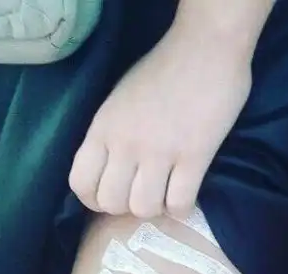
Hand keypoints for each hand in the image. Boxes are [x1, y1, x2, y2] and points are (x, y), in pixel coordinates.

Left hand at [69, 22, 251, 218]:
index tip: (115, 195)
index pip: (81, 183)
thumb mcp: (120, 101)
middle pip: (112, 202)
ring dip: (156, 209)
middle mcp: (126, 143)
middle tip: (145, 194)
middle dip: (127, 207)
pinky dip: (182, 209)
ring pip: (144, 208)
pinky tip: (186, 195)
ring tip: (167, 194)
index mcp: (103, 127)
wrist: (206, 50)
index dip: (96, 200)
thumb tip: (115, 172)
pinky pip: (180, 204)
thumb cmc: (164, 71)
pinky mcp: (194, 157)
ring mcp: (160, 151)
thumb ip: (112, 134)